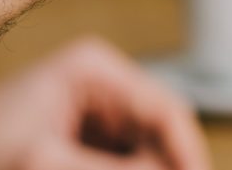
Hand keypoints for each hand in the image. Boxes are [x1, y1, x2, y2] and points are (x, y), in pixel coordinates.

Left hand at [0, 38, 208, 169]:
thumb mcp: (43, 164)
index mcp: (97, 71)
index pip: (166, 109)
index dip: (188, 151)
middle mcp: (103, 88)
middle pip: (159, 134)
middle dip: (166, 163)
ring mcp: (95, 115)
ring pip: (144, 152)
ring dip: (150, 168)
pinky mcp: (84, 142)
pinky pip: (122, 161)